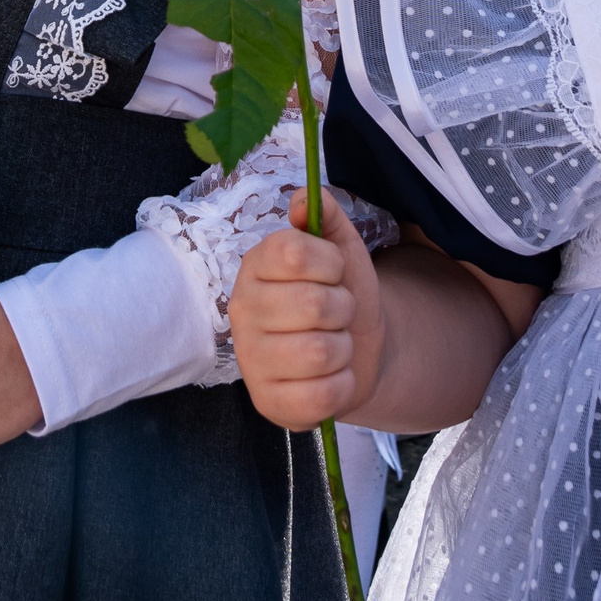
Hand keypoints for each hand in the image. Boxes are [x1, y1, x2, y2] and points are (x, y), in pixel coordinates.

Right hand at [232, 188, 380, 430]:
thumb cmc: (341, 294)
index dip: (330, 263)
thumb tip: (304, 197)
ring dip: (344, 349)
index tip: (334, 272)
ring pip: (320, 352)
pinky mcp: (267, 403)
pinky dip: (341, 386)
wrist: (357, 351)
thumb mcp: (342, 250)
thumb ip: (326, 217)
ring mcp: (250, 360)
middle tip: (338, 314)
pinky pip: (320, 396)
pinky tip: (330, 377)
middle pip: (314, 304)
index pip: (294, 251)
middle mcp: (243, 310)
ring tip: (334, 345)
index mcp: (256, 266)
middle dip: (343, 309)